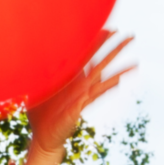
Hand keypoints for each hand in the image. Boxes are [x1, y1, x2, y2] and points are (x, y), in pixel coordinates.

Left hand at [26, 33, 135, 156]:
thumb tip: (28, 59)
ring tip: (136, 63)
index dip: (96, 41)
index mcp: (71, 78)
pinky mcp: (80, 107)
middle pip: (101, 62)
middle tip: (130, 36)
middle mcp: (81, 85)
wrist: (43, 137)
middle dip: (115, 49)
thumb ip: (35, 75)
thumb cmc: (40, 114)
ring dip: (120, 70)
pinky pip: (96, 96)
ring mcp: (83, 95)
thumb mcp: (35, 89)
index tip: (107, 28)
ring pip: (104, 78)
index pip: (86, 54)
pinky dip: (107, 88)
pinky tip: (118, 82)